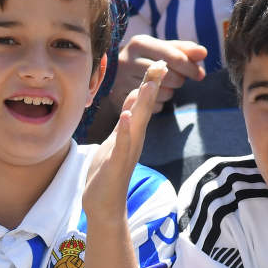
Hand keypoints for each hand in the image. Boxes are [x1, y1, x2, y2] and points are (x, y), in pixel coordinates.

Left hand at [83, 60, 164, 220]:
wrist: (104, 206)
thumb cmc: (108, 173)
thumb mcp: (116, 140)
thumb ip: (125, 120)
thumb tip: (134, 98)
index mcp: (133, 133)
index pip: (142, 103)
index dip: (150, 83)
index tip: (160, 61)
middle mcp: (134, 140)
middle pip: (144, 109)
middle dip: (152, 87)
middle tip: (163, 64)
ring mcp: (126, 153)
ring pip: (137, 124)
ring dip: (142, 104)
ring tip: (149, 84)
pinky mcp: (116, 165)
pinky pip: (122, 145)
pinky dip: (125, 131)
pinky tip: (127, 117)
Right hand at [109, 35, 205, 113]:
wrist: (115, 72)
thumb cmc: (146, 57)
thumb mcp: (163, 48)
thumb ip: (184, 50)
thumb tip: (203, 53)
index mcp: (139, 43)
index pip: (174, 58)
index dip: (191, 68)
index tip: (200, 74)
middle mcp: (127, 60)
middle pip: (169, 77)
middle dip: (179, 80)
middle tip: (177, 79)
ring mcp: (120, 81)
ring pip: (160, 93)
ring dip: (168, 92)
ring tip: (162, 85)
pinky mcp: (118, 99)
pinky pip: (150, 107)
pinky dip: (157, 103)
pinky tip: (152, 95)